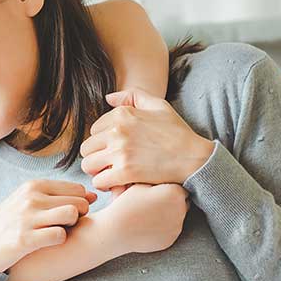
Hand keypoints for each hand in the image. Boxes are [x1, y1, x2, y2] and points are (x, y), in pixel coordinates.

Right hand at [0, 180, 95, 273]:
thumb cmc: (9, 226)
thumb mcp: (27, 203)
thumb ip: (58, 197)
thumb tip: (93, 196)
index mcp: (32, 186)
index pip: (77, 189)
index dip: (80, 205)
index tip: (68, 217)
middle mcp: (30, 197)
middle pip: (79, 202)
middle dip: (79, 217)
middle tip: (65, 229)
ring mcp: (27, 217)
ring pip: (72, 215)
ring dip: (71, 227)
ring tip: (59, 233)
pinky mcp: (25, 239)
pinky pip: (60, 236)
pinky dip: (59, 242)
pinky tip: (48, 245)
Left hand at [79, 88, 214, 191]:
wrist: (194, 157)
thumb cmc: (177, 132)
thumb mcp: (158, 105)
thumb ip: (132, 96)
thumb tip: (108, 97)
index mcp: (122, 115)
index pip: (93, 130)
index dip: (102, 141)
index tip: (114, 148)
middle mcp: (117, 131)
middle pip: (86, 148)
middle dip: (96, 156)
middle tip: (109, 163)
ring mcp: (120, 152)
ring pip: (88, 165)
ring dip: (97, 171)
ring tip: (110, 172)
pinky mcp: (125, 172)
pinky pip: (99, 181)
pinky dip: (105, 184)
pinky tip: (116, 183)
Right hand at [98, 183, 188, 253]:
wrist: (116, 231)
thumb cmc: (125, 205)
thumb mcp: (138, 184)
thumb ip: (154, 179)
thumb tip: (164, 174)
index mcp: (174, 192)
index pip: (179, 187)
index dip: (167, 188)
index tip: (156, 191)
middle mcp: (181, 209)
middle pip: (182, 202)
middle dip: (171, 201)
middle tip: (153, 203)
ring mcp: (177, 226)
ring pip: (176, 217)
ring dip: (167, 215)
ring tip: (148, 215)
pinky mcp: (171, 239)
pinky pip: (170, 231)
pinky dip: (162, 229)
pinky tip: (147, 226)